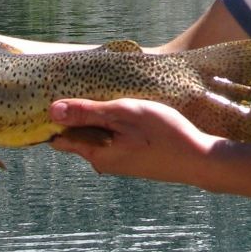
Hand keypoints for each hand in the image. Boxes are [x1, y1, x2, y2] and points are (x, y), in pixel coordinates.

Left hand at [47, 97, 216, 184]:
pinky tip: (129, 111)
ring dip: (101, 118)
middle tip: (88, 89)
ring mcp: (120, 162)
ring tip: (111, 96)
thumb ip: (88, 112)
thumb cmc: (163, 134)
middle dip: (79, 115)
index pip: (59, 139)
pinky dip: (116, 125)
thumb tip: (52, 111)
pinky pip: (114, 139)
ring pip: (98, 136)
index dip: (56, 118)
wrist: (199, 160)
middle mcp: (103, 162)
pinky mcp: (133, 158)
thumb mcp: (123, 114)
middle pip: (78, 136)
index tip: (58, 97)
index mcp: (95, 154)